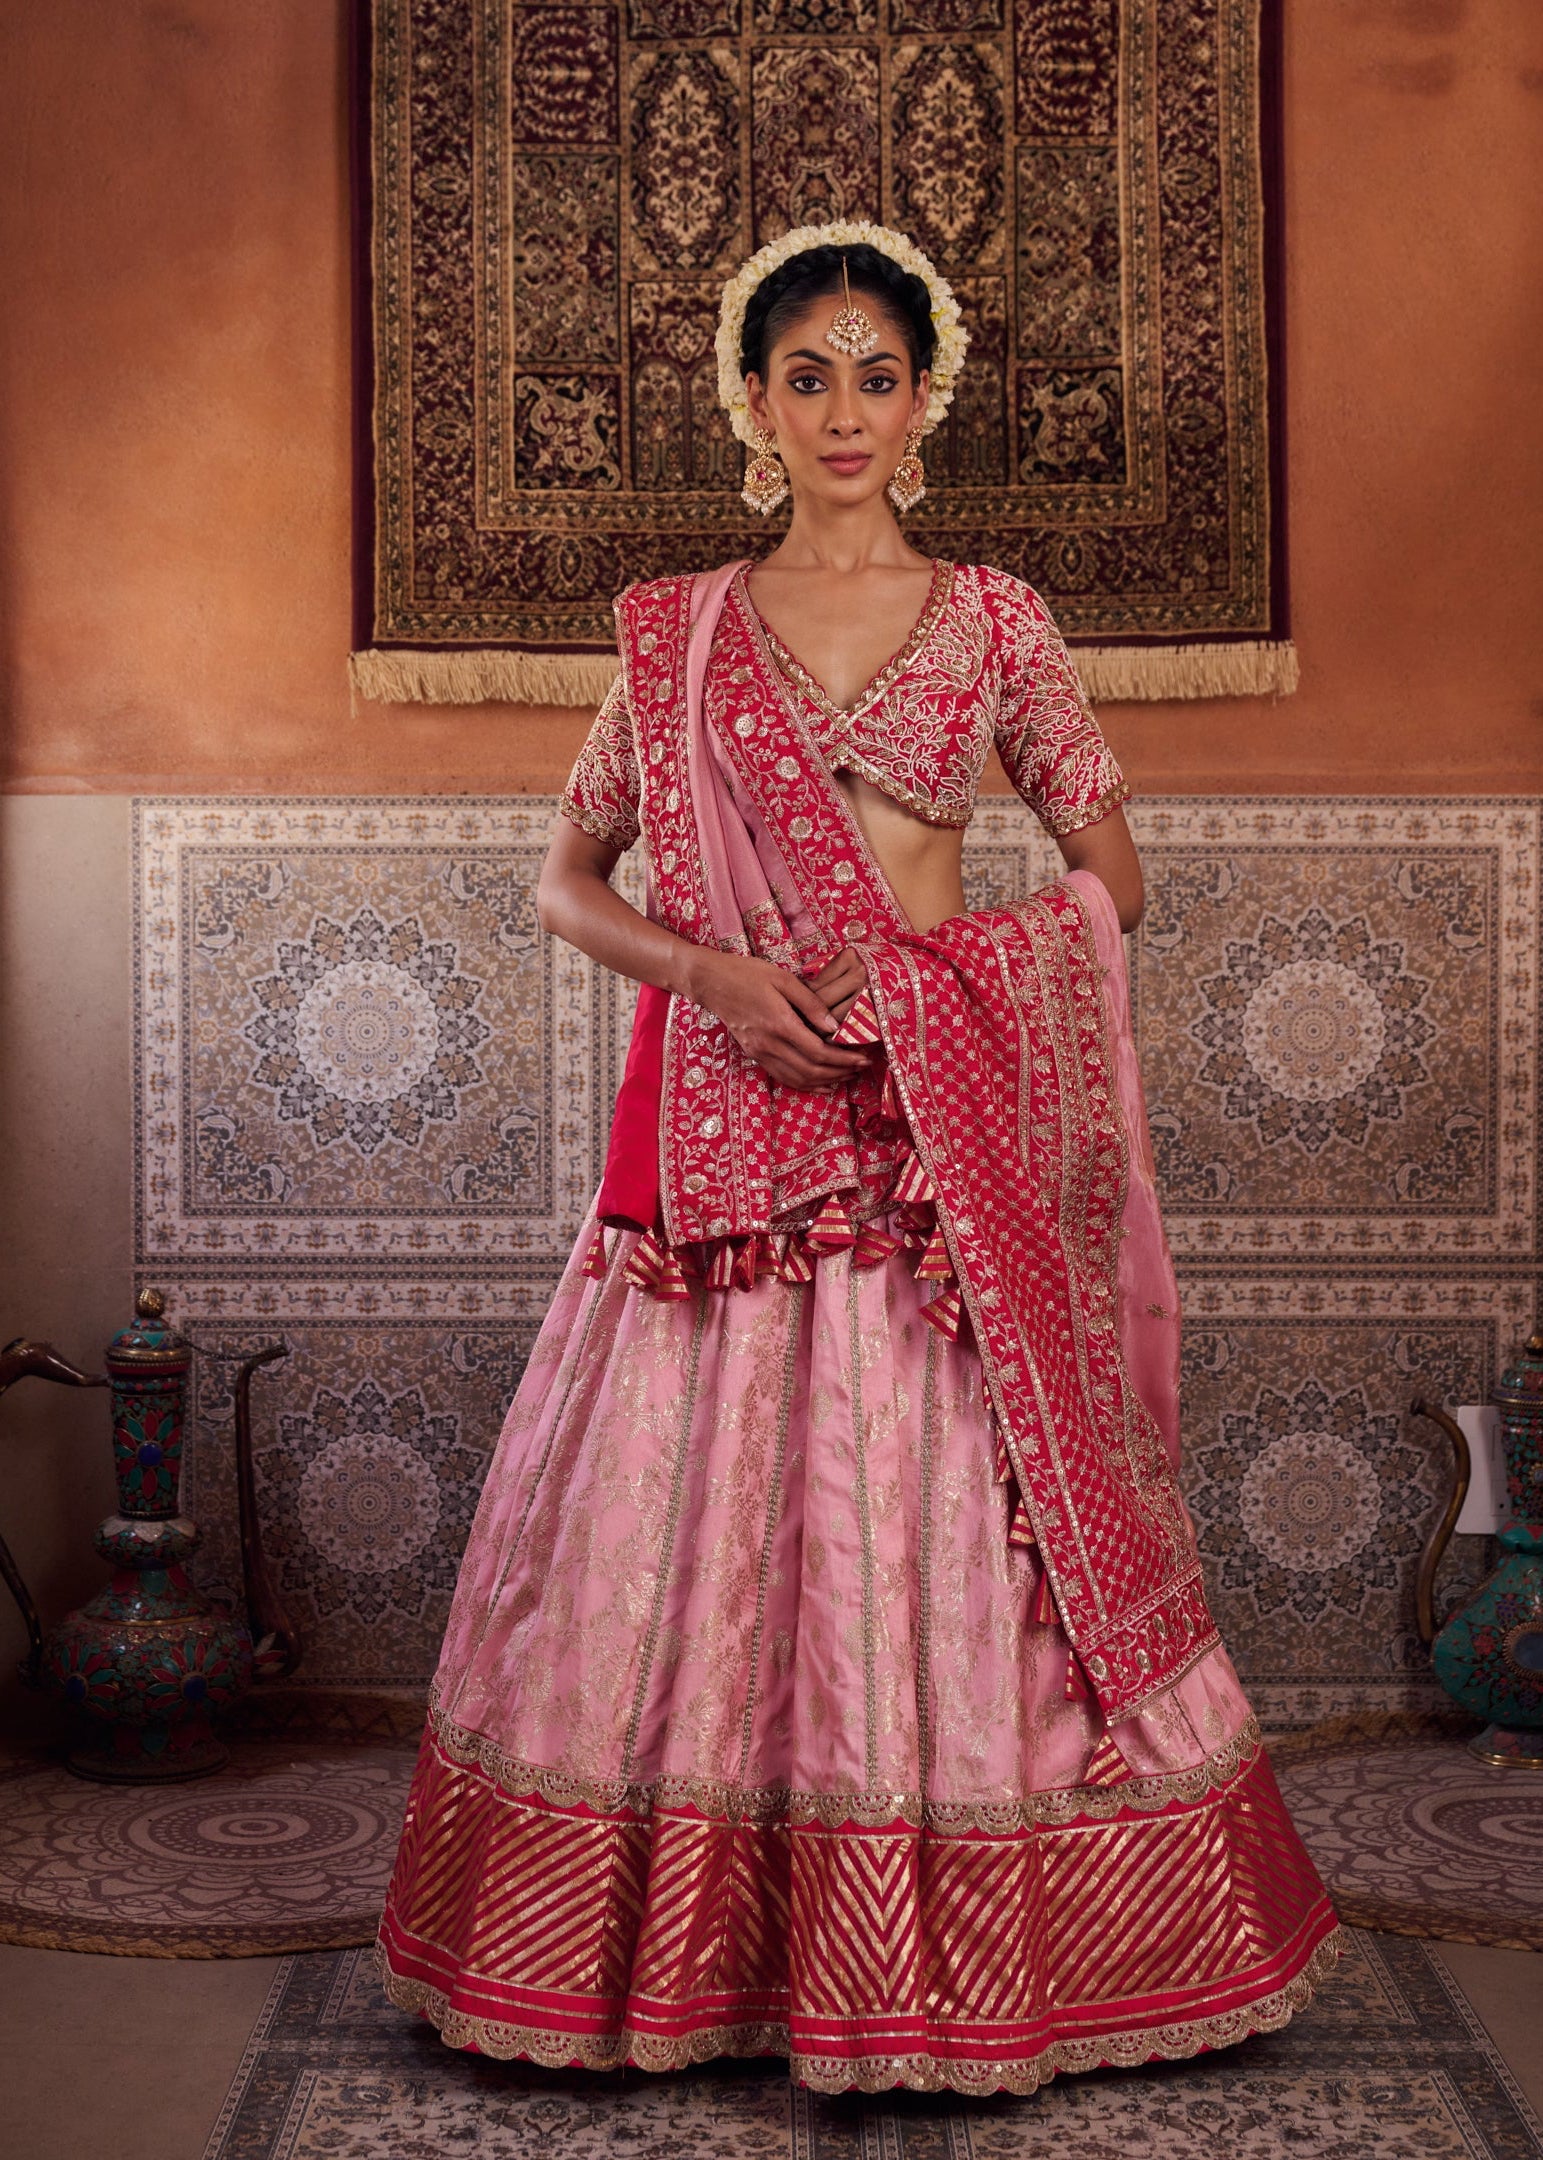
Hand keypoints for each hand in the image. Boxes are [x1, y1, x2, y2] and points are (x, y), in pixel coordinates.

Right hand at [688, 949, 872, 1091]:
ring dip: (825, 1081)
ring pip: (797, 1078)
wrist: (711, 983)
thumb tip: (834, 1026)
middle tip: (861, 1068)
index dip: (843, 1059)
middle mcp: (769, 1044)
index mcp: (779, 1023)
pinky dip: (805, 1085)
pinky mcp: (754, 1055)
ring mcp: (760, 1052)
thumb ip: (810, 1003)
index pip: (818, 1051)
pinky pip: (783, 1077)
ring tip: (847, 1077)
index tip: (862, 1058)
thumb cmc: (748, 974)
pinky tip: (821, 1085)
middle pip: (811, 1070)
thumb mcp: (783, 979)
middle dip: (840, 1072)